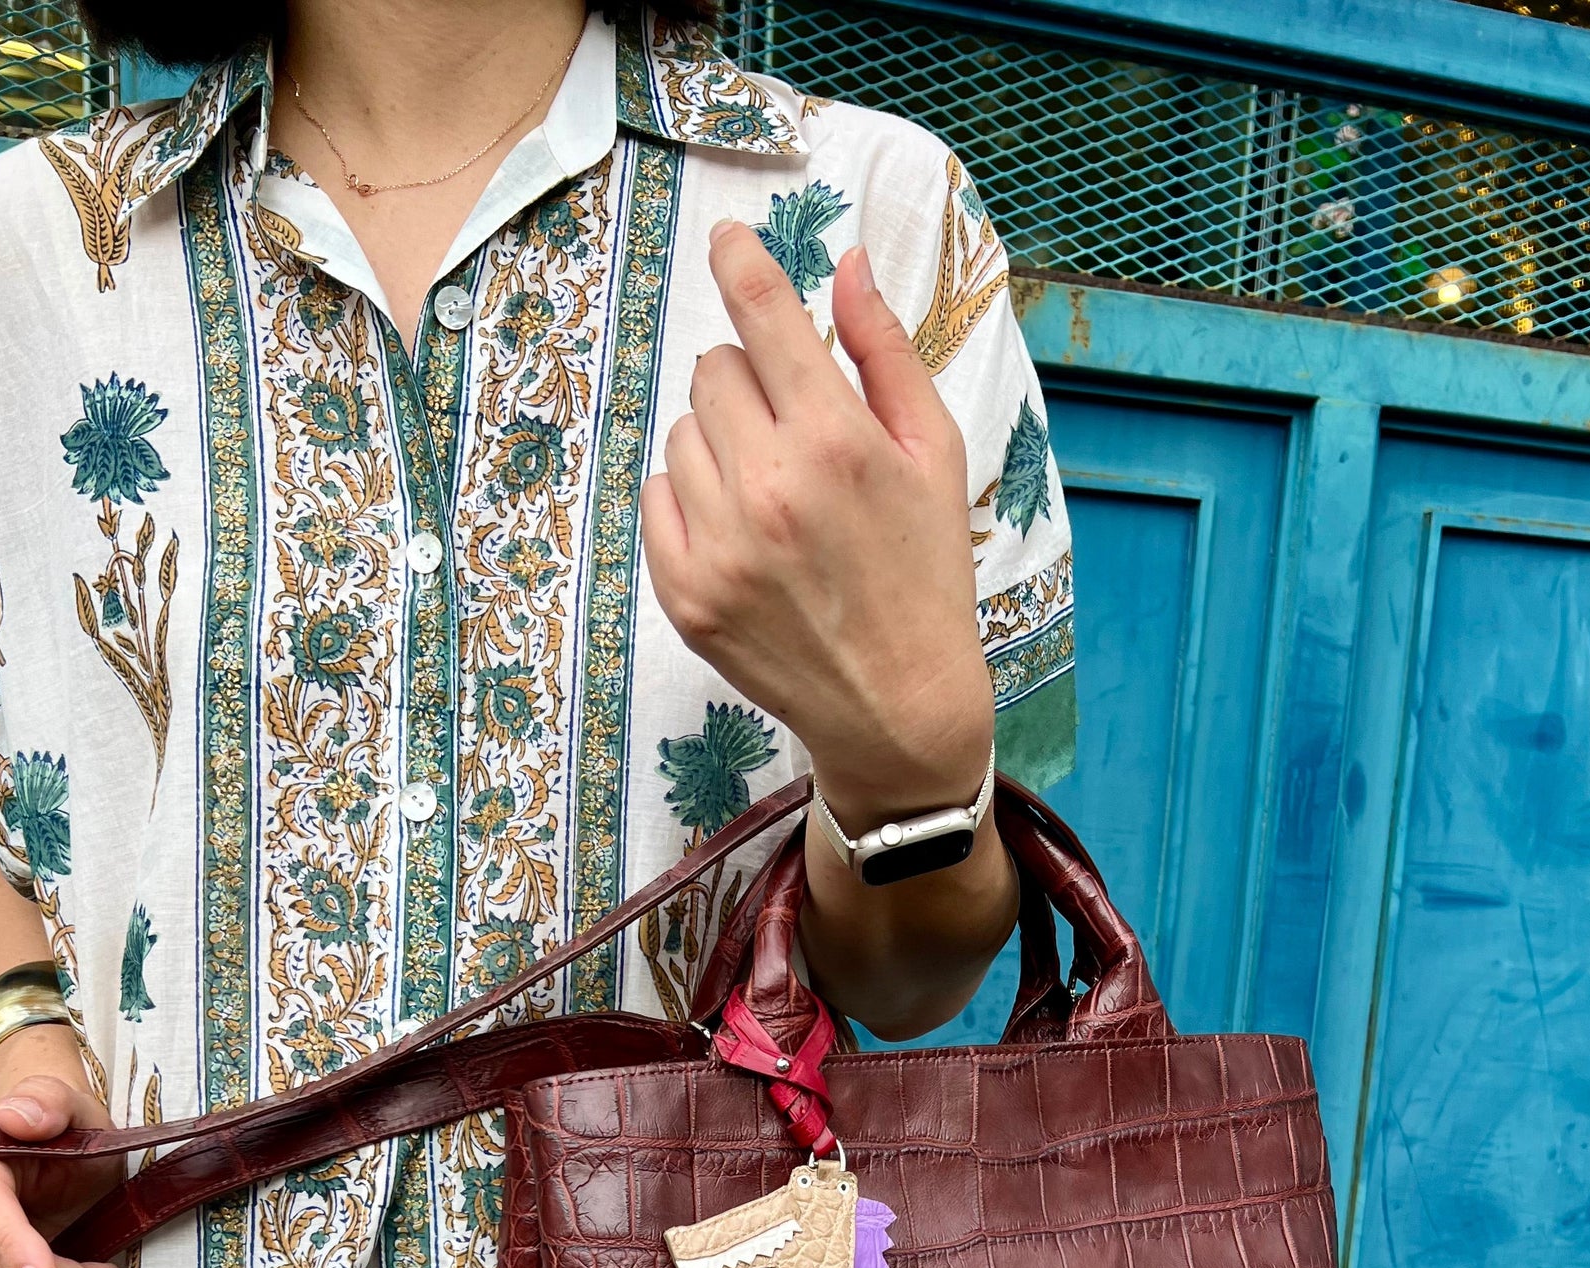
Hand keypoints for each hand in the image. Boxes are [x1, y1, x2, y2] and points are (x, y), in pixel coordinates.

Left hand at [642, 225, 994, 829]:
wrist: (897, 706)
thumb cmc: (926, 572)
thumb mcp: (933, 457)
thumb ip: (885, 354)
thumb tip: (846, 265)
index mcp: (835, 441)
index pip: (763, 317)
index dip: (741, 264)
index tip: (726, 239)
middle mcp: (768, 486)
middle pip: (714, 371)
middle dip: (750, 386)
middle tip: (793, 437)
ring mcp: (719, 544)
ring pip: (681, 433)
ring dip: (718, 446)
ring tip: (772, 498)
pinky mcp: (685, 592)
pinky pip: (656, 497)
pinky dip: (690, 502)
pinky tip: (742, 535)